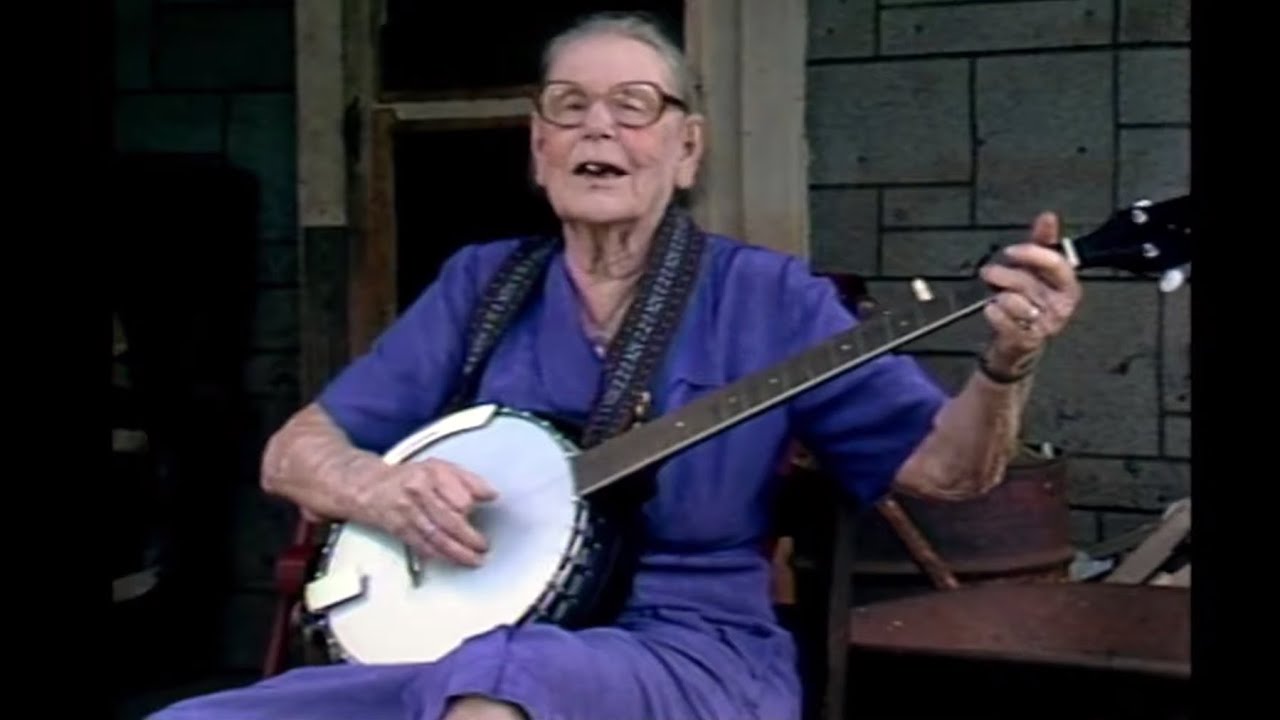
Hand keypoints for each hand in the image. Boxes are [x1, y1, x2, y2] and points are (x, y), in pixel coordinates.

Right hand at [362, 458, 497, 566]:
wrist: (369, 487)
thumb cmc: (409, 477)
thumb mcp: (441, 468)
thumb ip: (469, 480)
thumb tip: (492, 494)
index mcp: (433, 473)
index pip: (460, 497)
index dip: (473, 509)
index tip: (485, 516)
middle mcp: (418, 491)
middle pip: (450, 520)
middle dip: (470, 538)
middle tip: (484, 546)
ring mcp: (407, 511)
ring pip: (437, 536)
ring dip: (458, 552)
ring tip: (474, 559)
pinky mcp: (399, 529)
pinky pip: (423, 546)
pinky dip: (440, 556)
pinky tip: (452, 560)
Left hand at [978, 211, 1081, 371]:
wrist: (1019, 342)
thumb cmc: (1029, 301)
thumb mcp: (1036, 270)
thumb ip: (1042, 243)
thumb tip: (1048, 215)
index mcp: (1068, 286)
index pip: (1056, 263)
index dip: (1031, 253)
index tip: (1009, 251)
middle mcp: (1062, 307)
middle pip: (1027, 281)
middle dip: (1003, 274)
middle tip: (988, 272)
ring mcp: (1045, 326)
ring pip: (1014, 300)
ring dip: (998, 296)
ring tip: (997, 297)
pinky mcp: (1026, 341)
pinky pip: (1003, 320)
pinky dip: (992, 312)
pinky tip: (991, 310)